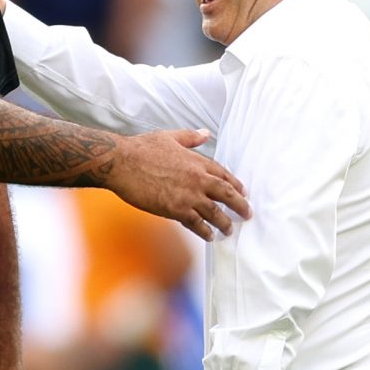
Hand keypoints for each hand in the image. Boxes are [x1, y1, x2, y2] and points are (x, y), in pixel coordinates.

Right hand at [106, 128, 249, 240]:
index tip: (243, 192)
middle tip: (247, 214)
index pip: (223, 174)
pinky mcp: (176, 209)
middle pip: (227, 194)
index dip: (235, 185)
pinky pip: (197, 224)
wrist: (122, 162)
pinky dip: (205, 231)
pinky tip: (210, 236)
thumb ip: (190, 137)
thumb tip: (205, 133)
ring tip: (229, 230)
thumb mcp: (170, 136)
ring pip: (215, 212)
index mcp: (196, 161)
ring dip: (225, 223)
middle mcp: (197, 178)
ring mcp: (188, 195)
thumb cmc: (141, 148)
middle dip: (240, 205)